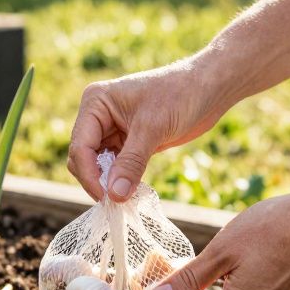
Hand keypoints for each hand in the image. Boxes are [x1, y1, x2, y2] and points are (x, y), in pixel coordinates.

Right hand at [68, 58, 232, 201]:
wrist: (209, 87)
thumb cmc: (180, 95)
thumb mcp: (153, 128)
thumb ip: (131, 163)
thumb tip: (114, 196)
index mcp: (96, 102)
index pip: (80, 146)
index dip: (89, 175)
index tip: (106, 198)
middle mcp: (98, 116)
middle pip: (84, 158)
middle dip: (97, 180)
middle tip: (117, 201)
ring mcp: (112, 129)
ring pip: (98, 165)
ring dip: (109, 183)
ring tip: (126, 199)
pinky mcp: (128, 142)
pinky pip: (115, 167)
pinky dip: (120, 181)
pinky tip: (132, 191)